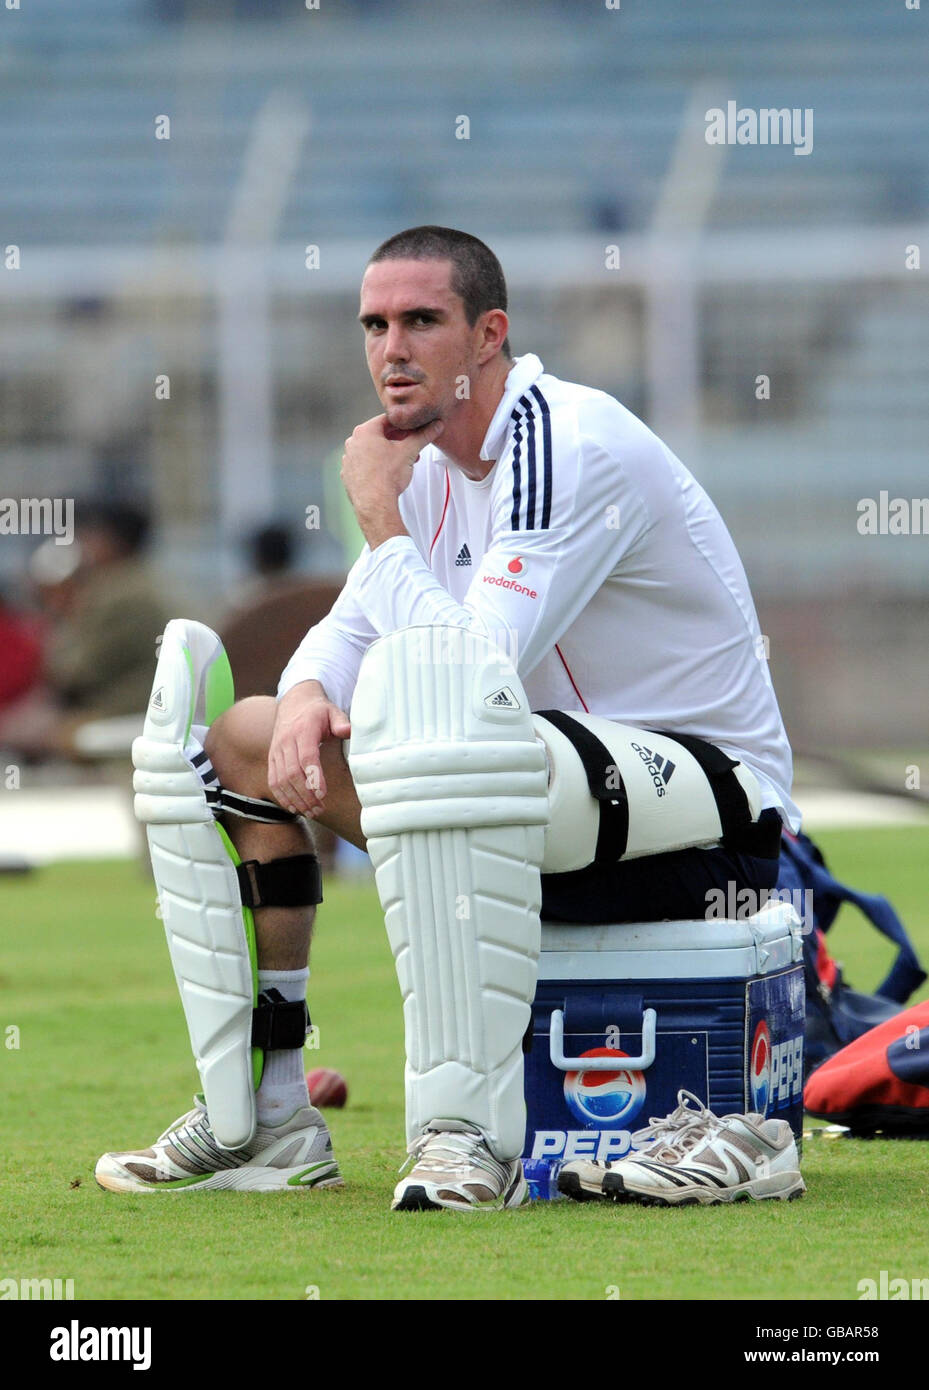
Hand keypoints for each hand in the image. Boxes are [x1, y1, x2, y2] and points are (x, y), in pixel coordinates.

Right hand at [268, 684, 350, 816]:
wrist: (294, 702)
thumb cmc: (317, 711)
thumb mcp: (332, 711)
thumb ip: (341, 722)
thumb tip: (348, 731)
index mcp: (303, 730)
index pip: (306, 757)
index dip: (313, 777)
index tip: (322, 794)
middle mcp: (286, 741)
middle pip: (292, 773)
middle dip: (305, 795)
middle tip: (319, 809)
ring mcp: (276, 750)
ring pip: (280, 780)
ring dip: (294, 799)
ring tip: (310, 812)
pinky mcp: (272, 758)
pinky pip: (273, 780)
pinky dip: (282, 796)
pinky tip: (294, 808)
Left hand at [341, 414, 443, 546]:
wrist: (374, 504)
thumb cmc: (388, 477)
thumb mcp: (409, 451)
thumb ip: (423, 436)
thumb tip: (435, 426)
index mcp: (365, 431)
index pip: (387, 420)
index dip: (403, 425)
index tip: (413, 431)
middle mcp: (353, 442)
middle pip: (379, 435)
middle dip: (397, 441)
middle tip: (410, 447)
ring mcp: (348, 459)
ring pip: (371, 450)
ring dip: (387, 453)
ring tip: (401, 462)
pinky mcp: (348, 474)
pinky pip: (364, 465)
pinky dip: (375, 466)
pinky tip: (386, 474)